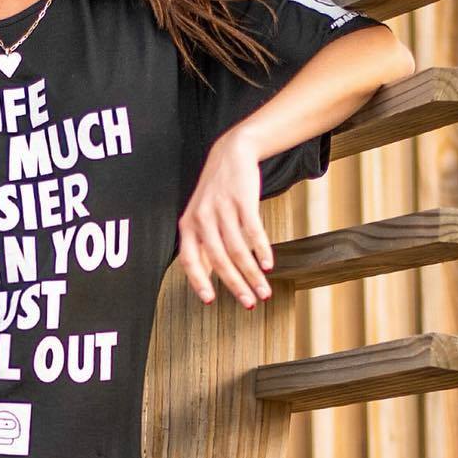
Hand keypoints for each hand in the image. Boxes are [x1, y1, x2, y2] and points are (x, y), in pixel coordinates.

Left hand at [176, 128, 275, 307]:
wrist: (231, 153)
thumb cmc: (216, 191)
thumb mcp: (201, 216)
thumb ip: (202, 244)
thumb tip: (205, 276)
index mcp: (188, 226)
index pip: (189, 261)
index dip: (198, 282)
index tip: (210, 301)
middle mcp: (202, 219)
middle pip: (219, 260)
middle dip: (236, 286)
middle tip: (249, 303)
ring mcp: (222, 209)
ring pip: (238, 250)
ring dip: (253, 275)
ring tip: (263, 290)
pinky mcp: (242, 200)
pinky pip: (253, 231)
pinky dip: (262, 250)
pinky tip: (268, 265)